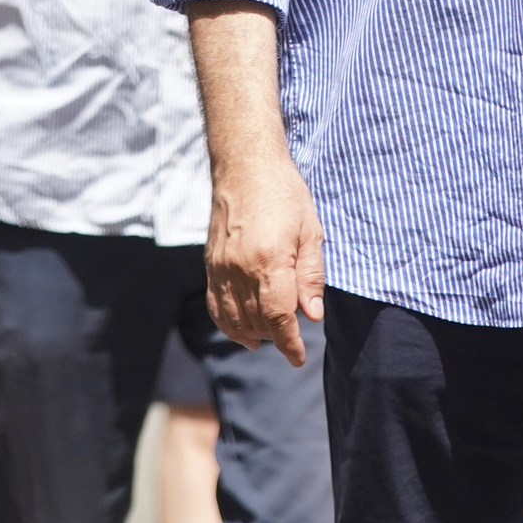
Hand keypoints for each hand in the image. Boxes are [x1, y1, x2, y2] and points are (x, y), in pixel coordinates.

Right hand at [204, 149, 324, 365]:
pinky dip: (229, 326)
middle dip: (277, 336)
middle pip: (257, 322)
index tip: (298, 357)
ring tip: (273, 335)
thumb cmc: (284, 194)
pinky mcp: (210, 265)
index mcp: (269, 261)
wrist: (245, 166)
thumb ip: (311, 276)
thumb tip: (312, 316)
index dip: (289, 342)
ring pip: (233, 319)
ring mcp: (220, 268)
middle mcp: (240, 269)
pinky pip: (215, 307)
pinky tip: (245, 333)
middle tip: (294, 333)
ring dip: (254, 334)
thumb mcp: (311, 231)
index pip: (278, 317)